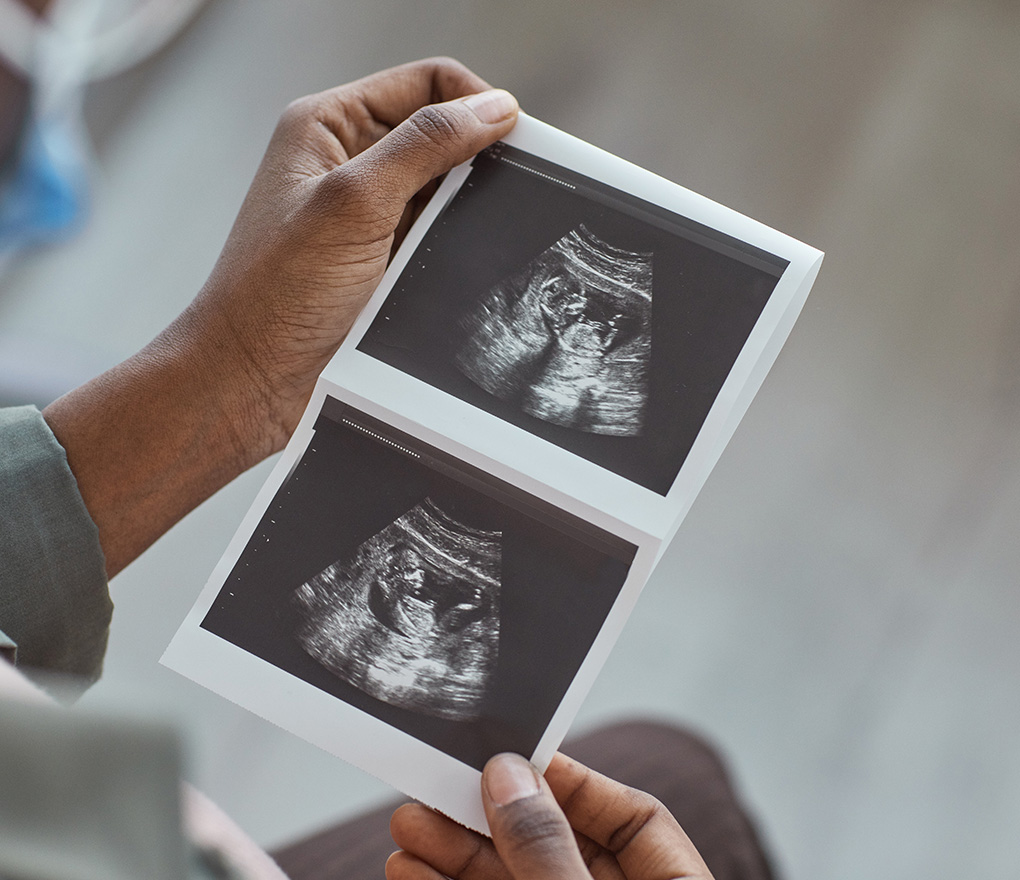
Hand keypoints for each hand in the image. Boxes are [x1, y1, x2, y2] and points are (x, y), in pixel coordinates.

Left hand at [44, 58, 517, 575]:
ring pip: (442, 191)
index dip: (473, 103)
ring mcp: (365, 217)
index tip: (513, 138)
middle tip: (503, 192)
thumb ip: (425, 146)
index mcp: (328, 126)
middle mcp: (347, 164)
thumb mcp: (354, 203)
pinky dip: (454, 245)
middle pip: (439, 135)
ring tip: (465, 238)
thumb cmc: (275, 294)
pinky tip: (455, 265)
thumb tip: (492, 109)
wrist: (251, 381)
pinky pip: (435, 238)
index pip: (425, 84)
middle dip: (476, 159)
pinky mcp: (379, 262)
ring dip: (465, 210)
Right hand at [387, 751, 713, 879]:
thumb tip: (509, 777)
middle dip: (492, 820)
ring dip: (458, 857)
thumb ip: (548, 852)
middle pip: (560, 848)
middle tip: (435, 791)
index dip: (574, 783)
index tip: (512, 757)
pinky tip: (411, 875)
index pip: (636, 821)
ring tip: (406, 832)